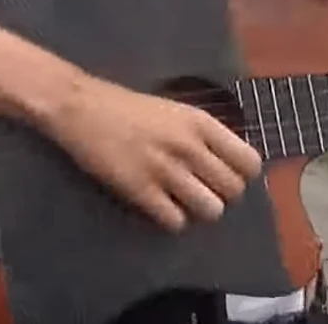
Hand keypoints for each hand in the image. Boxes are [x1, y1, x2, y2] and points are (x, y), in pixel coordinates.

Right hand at [52, 76, 261, 232]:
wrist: (78, 107)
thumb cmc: (124, 106)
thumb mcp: (172, 111)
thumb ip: (200, 135)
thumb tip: (225, 164)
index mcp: (199, 122)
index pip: (249, 162)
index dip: (240, 174)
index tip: (222, 174)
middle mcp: (188, 146)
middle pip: (233, 191)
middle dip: (219, 194)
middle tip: (198, 188)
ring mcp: (165, 169)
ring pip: (211, 210)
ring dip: (197, 209)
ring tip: (179, 199)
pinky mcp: (140, 190)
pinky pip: (176, 222)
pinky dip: (170, 219)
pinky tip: (158, 204)